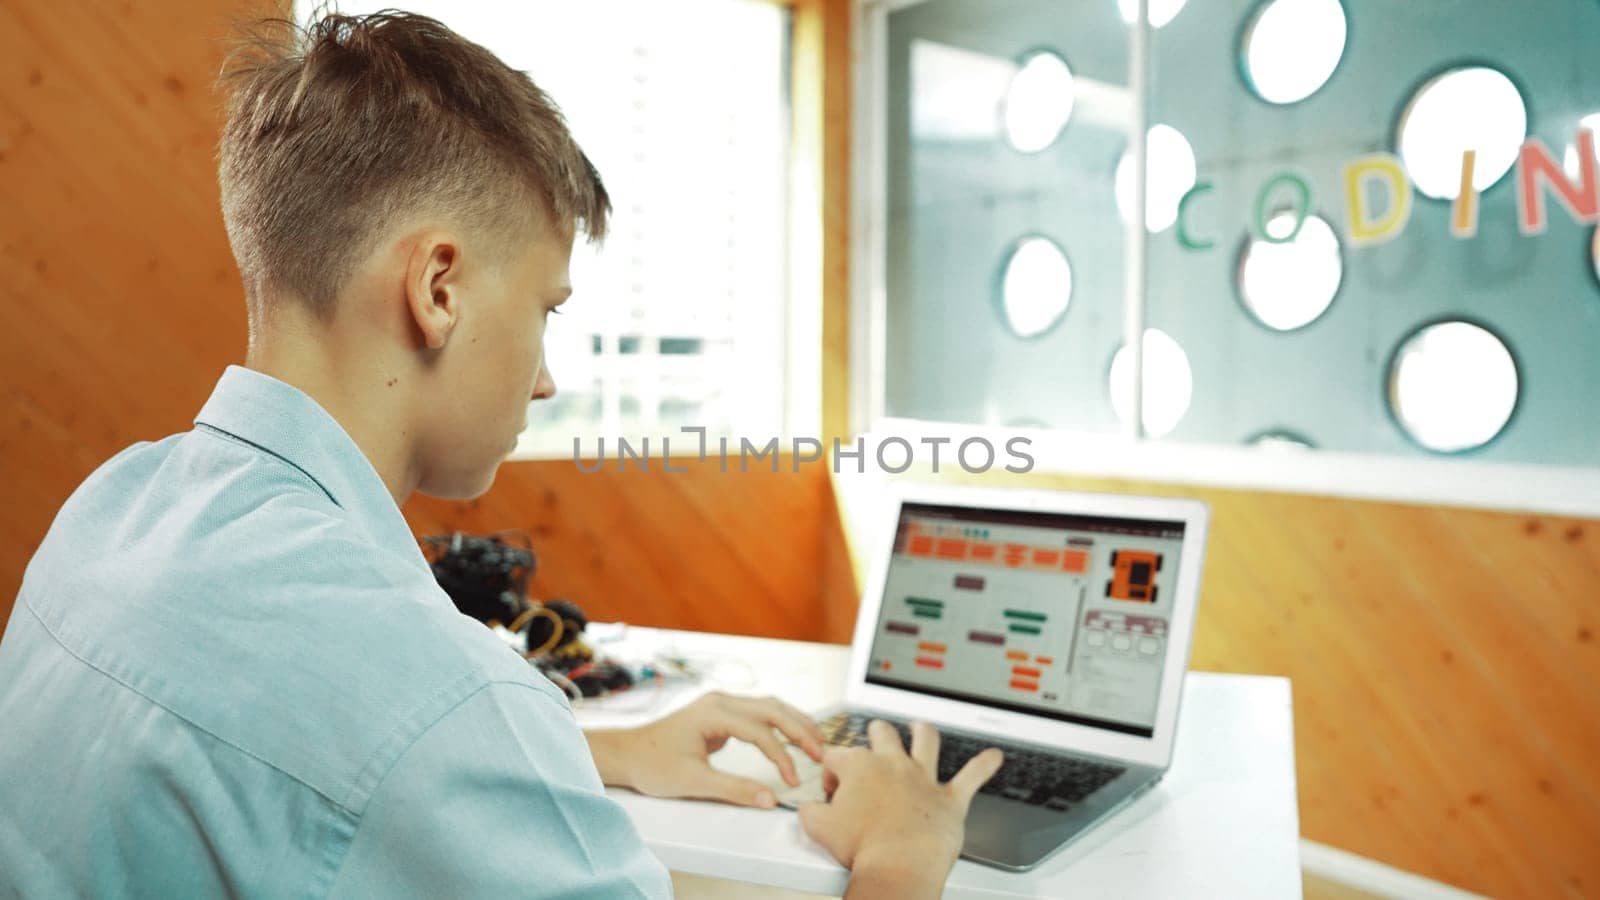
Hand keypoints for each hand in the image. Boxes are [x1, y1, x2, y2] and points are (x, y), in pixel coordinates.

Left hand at [587, 692, 824, 807]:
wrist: (626, 754)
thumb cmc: (652, 764)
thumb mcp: (693, 782)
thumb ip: (734, 789)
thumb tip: (769, 799)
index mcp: (713, 711)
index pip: (760, 731)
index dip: (781, 756)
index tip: (792, 780)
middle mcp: (720, 701)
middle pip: (773, 709)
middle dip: (800, 731)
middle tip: (822, 754)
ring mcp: (721, 704)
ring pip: (769, 707)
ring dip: (795, 723)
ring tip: (817, 742)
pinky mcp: (722, 713)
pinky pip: (759, 713)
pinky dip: (780, 724)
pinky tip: (793, 736)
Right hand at [797, 720, 1002, 894]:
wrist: (899, 866)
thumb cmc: (863, 848)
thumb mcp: (819, 828)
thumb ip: (810, 812)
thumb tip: (808, 809)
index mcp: (860, 767)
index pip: (837, 757)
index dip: (830, 774)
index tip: (832, 793)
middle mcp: (893, 764)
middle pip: (882, 734)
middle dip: (876, 734)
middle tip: (874, 739)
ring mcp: (923, 779)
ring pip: (926, 741)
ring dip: (922, 731)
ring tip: (920, 727)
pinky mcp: (949, 798)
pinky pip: (972, 776)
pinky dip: (985, 765)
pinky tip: (995, 756)